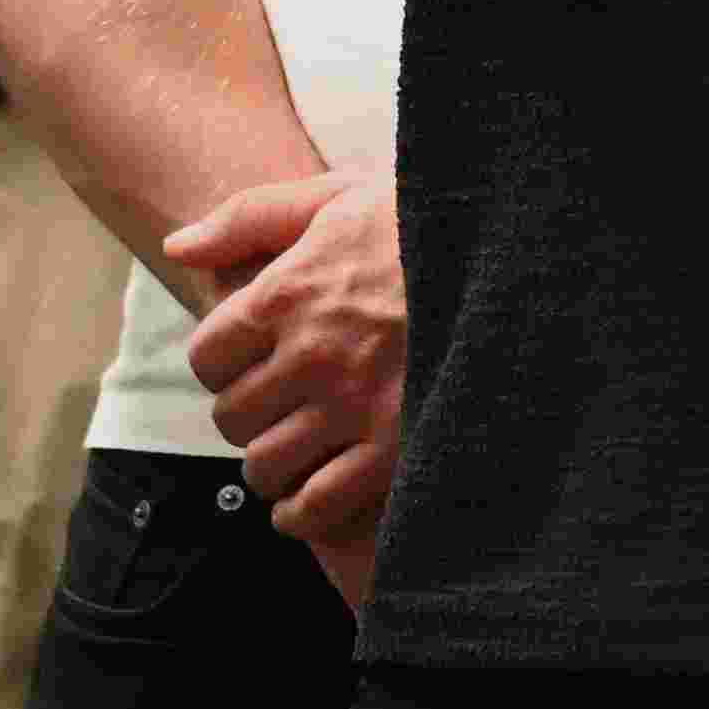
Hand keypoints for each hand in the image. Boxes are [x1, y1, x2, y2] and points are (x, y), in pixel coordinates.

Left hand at [156, 164, 404, 536]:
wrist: (529, 259)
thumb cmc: (432, 224)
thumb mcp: (342, 196)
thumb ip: (252, 216)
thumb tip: (179, 248)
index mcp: (288, 293)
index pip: (207, 355)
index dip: (221, 364)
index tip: (248, 366)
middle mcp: (313, 354)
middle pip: (233, 414)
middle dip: (247, 415)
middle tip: (275, 411)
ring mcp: (356, 406)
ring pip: (267, 462)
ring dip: (271, 465)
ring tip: (291, 456)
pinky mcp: (400, 448)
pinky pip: (321, 502)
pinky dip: (301, 513)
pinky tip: (305, 505)